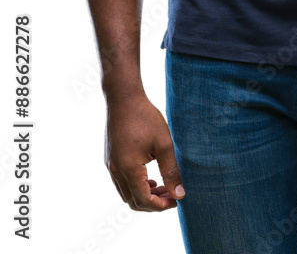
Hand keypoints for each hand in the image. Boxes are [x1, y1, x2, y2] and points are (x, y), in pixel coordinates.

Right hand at [104, 91, 185, 211]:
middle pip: (133, 201)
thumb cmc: (145, 117)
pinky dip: (135, 185)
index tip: (176, 201)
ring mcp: (110, 165)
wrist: (123, 97)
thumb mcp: (164, 144)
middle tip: (171, 194)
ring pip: (126, 193)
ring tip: (163, 186)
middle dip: (153, 203)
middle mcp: (116, 171)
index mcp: (129, 169)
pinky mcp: (110, 158)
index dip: (160, 206)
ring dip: (143, 195)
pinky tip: (149, 176)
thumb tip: (180, 194)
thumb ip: (171, 171)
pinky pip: (121, 182)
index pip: (143, 201)